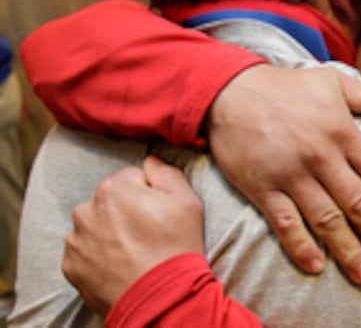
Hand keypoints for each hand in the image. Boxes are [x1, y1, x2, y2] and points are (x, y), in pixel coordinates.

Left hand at [62, 156, 204, 314]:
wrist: (161, 297)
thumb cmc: (176, 247)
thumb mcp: (188, 201)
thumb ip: (166, 172)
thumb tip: (150, 162)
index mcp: (115, 188)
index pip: (132, 178)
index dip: (149, 194)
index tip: (159, 213)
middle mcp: (88, 209)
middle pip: (110, 200)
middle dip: (126, 211)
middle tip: (148, 233)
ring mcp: (77, 239)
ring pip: (95, 224)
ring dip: (110, 232)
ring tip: (134, 251)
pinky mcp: (71, 265)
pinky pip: (84, 250)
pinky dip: (99, 254)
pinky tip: (120, 264)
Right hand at [207, 65, 360, 283]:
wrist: (229, 90)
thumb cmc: (285, 87)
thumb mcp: (331, 82)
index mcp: (343, 133)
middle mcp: (321, 157)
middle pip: (360, 204)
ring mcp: (291, 174)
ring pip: (327, 220)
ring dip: (349, 250)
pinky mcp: (262, 187)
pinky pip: (284, 222)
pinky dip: (300, 246)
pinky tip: (315, 266)